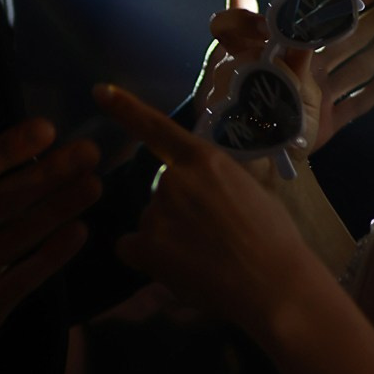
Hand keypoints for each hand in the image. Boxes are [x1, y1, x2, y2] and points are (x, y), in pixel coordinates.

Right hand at [0, 102, 100, 373]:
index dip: (9, 149)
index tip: (46, 129)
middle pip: (3, 202)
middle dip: (49, 175)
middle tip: (89, 151)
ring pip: (19, 238)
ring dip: (59, 210)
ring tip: (93, 185)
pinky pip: (22, 279)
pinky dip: (51, 257)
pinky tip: (79, 233)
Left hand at [99, 81, 318, 342]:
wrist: (274, 283)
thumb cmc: (274, 239)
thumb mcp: (250, 190)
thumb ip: (216, 182)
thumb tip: (205, 194)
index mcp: (204, 159)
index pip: (157, 128)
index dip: (126, 109)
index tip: (99, 90)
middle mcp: (173, 178)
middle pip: (162, 190)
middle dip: (178, 210)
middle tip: (213, 238)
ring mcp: (157, 211)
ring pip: (150, 222)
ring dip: (167, 238)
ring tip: (207, 259)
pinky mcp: (146, 246)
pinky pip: (131, 248)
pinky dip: (148, 260)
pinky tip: (180, 269)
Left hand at [198, 0, 373, 152]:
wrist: (233, 145)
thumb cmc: (231, 96)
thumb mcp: (233, 54)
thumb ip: (242, 22)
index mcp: (292, 47)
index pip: (327, 14)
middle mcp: (310, 67)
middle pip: (353, 37)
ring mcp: (320, 96)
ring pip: (362, 66)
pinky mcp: (325, 124)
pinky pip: (357, 105)